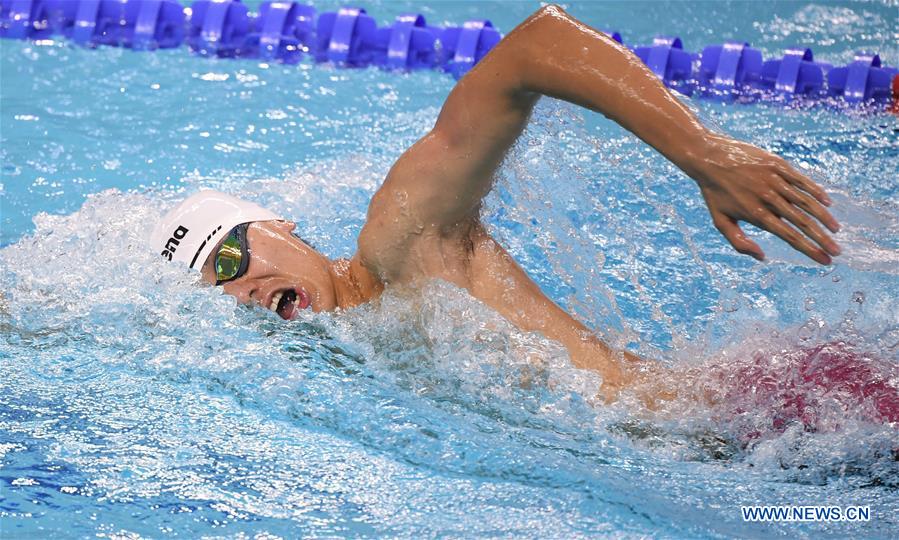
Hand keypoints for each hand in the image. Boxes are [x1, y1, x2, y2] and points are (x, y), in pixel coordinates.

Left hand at [689, 135, 840, 264]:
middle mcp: (768, 198)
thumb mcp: (720, 221)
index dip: (809, 249)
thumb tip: (762, 257)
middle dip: (822, 239)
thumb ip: (739, 243)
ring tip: (836, 230)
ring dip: (823, 217)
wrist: (707, 157)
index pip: (789, 236)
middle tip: (837, 251)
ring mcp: (774, 180)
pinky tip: (828, 203)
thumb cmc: (714, 193)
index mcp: (756, 214)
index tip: (824, 260)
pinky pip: (802, 180)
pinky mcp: (777, 165)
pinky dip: (816, 192)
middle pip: (802, 222)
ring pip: (806, 201)